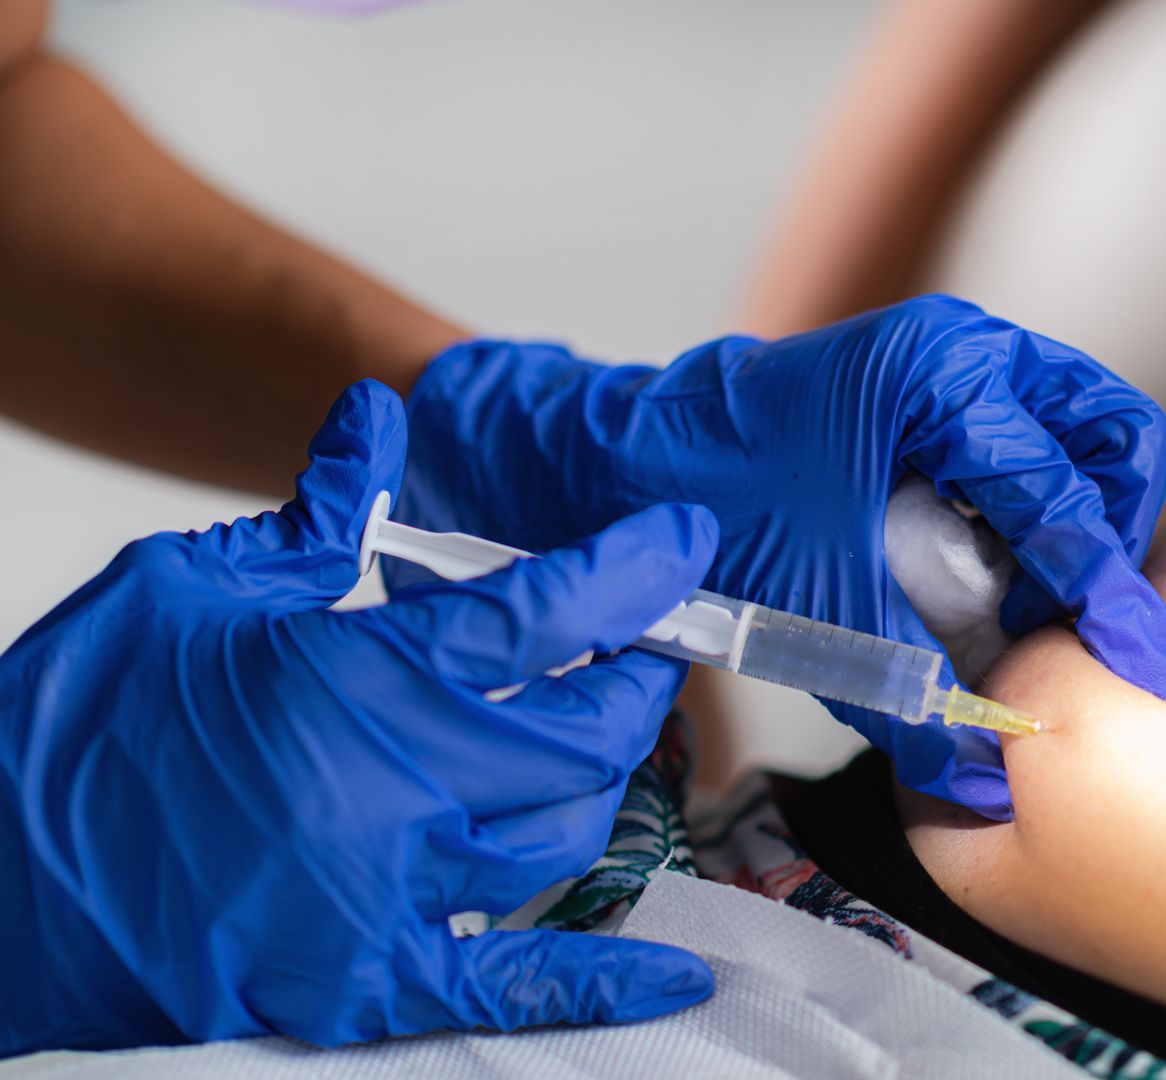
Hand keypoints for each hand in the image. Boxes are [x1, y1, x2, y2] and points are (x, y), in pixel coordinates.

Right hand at [0, 381, 717, 1053]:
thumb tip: (377, 420)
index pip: (541, 614)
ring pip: (564, 843)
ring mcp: (386, 898)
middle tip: (640, 649)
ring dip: (601, 788)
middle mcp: (394, 790)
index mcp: (354, 678)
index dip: (632, 571)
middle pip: (582, 735)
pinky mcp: (362, 986)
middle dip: (634, 683)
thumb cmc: (67, 726)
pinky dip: (604, 984)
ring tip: (600, 746)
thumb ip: (308, 518)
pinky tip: (677, 975)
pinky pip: (512, 989)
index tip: (682, 540)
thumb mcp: (178, 589)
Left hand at [400, 295, 1165, 818]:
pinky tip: (1010, 571)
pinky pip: (1038, 439)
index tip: (1137, 662)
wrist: (632, 463)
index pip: (1063, 491)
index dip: (1104, 592)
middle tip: (1088, 615)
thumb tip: (983, 771)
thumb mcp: (821, 607)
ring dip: (1084, 515)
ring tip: (1051, 599)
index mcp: (940, 375)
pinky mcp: (947, 389)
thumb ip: (910, 693)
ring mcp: (960, 359)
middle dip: (1112, 530)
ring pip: (1085, 429)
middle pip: (1111, 432)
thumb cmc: (712, 506)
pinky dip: (1043, 503)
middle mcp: (966, 348)